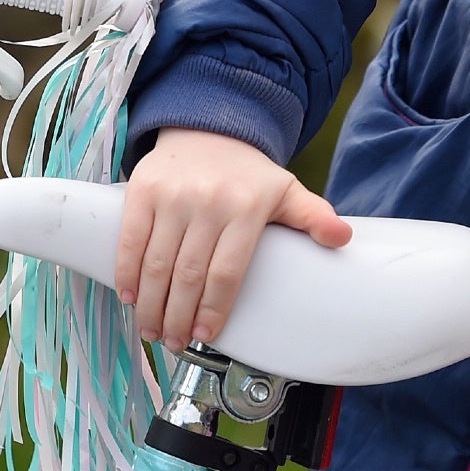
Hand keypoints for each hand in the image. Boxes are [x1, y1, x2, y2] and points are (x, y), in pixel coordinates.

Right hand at [115, 128, 351, 349]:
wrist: (208, 126)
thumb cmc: (248, 174)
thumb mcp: (287, 190)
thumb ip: (313, 216)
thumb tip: (343, 238)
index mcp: (246, 209)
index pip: (227, 272)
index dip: (213, 310)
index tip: (205, 337)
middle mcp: (208, 202)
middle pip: (188, 274)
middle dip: (178, 317)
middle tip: (174, 344)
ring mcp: (172, 196)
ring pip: (157, 263)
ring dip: (151, 304)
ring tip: (152, 331)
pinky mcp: (143, 190)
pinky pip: (131, 239)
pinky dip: (127, 272)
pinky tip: (130, 297)